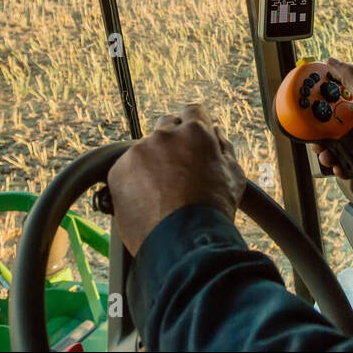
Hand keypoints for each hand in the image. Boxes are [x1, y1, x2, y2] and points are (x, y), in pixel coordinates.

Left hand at [107, 104, 246, 255]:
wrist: (184, 241)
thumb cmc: (213, 211)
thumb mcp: (234, 176)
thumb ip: (224, 148)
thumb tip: (215, 133)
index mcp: (194, 131)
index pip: (193, 111)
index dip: (194, 126)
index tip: (192, 141)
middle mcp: (164, 135)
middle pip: (166, 126)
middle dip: (171, 143)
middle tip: (176, 171)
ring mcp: (139, 152)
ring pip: (145, 150)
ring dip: (151, 164)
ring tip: (161, 195)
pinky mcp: (118, 171)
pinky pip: (126, 170)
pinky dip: (133, 182)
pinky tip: (146, 202)